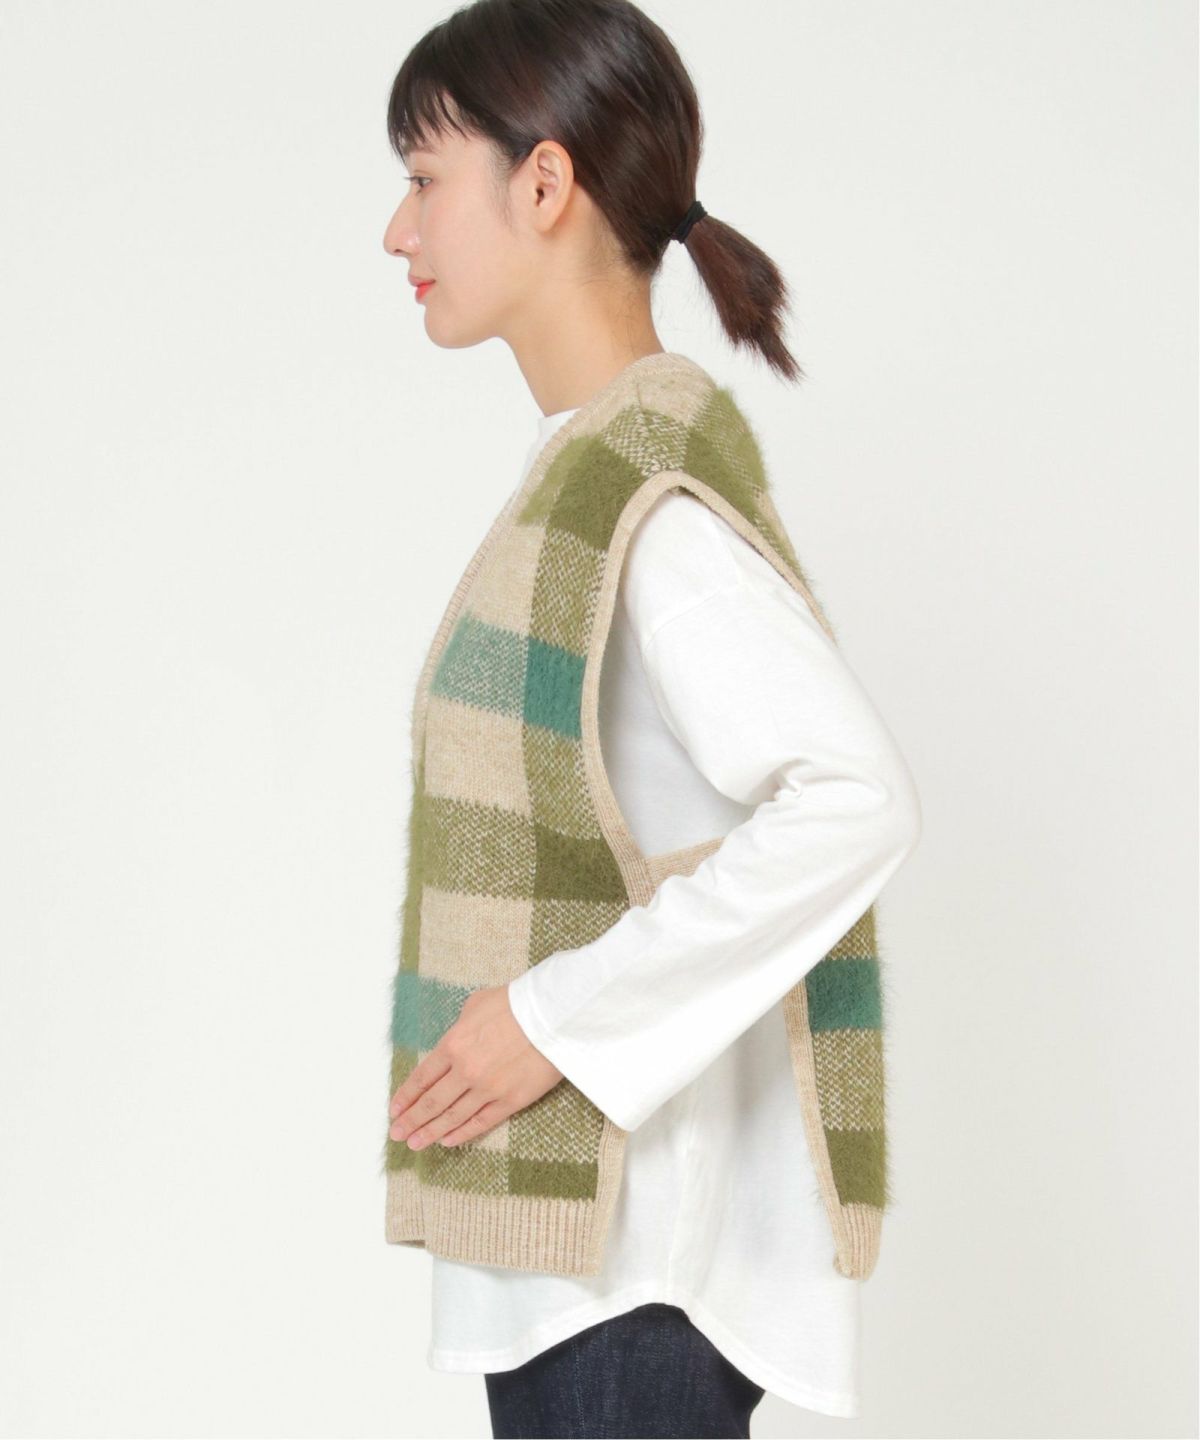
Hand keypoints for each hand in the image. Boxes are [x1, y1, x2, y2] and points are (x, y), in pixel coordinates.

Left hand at [388, 983, 564, 1149]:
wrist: (553, 1015)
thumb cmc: (516, 1003)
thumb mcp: (476, 1005)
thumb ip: (459, 1028)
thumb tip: (455, 1040)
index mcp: (453, 1045)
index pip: (422, 1078)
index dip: (406, 1096)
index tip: (394, 1110)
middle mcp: (465, 1071)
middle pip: (432, 1102)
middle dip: (411, 1120)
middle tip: (397, 1133)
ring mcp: (488, 1089)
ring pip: (452, 1117)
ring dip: (430, 1132)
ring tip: (415, 1143)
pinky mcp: (510, 1101)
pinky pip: (481, 1122)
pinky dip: (462, 1134)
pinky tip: (447, 1141)